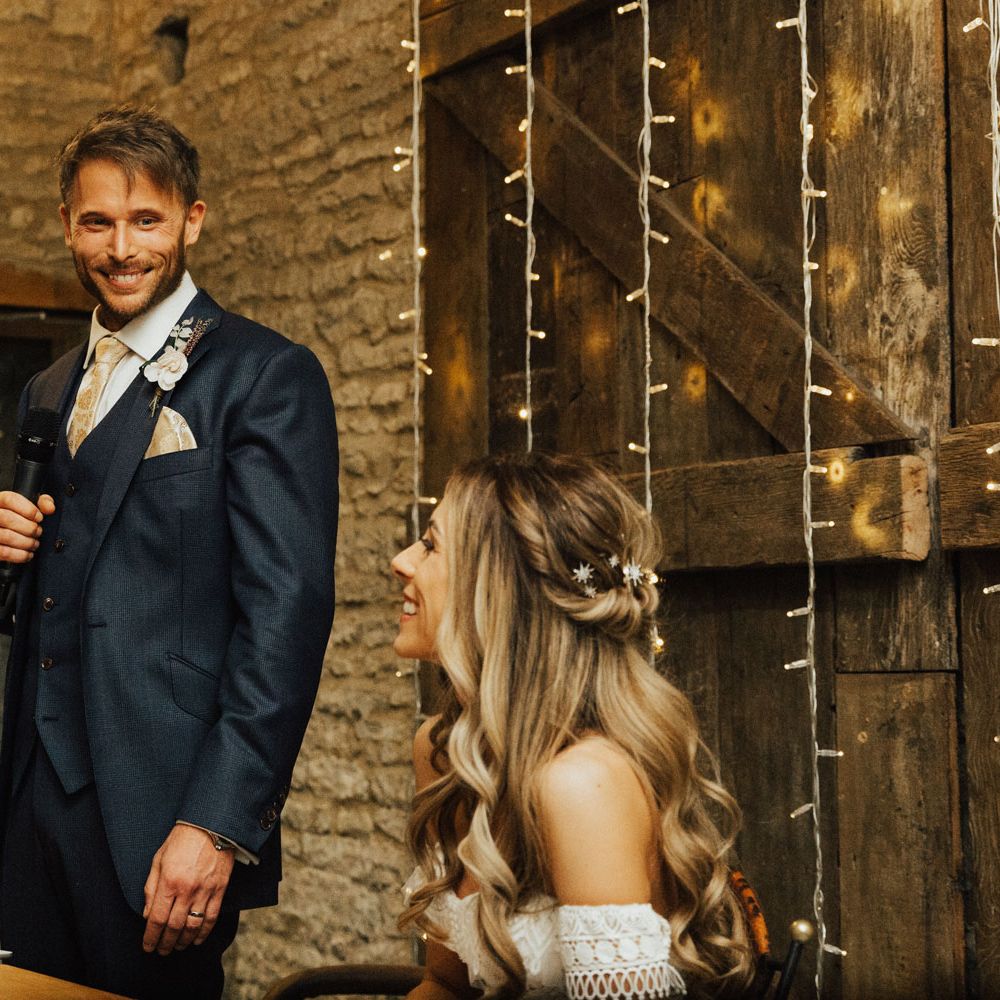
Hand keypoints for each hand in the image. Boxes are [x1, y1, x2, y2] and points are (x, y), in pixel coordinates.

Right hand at [0, 492, 53, 562]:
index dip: (28, 509)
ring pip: (6, 536)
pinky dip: (20, 555)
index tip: (39, 518)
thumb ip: (42, 502)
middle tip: (38, 532)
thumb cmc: (18, 523)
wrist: (4, 541)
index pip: (9, 499)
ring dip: (27, 542)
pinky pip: (4, 552)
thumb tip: (49, 508)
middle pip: (7, 517)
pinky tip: (27, 554)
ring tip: (34, 543)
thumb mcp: (29, 508)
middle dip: (29, 527)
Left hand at [142, 824, 234, 954]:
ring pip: (193, 926)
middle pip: (174, 927)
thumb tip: (147, 914)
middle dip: (165, 943)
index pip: (156, 919)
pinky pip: (212, 917)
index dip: (150, 937)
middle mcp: (187, 889)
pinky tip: (197, 939)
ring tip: (177, 947)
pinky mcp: (220, 889)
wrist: (212, 824)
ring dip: (183, 941)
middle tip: (161, 951)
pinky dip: (204, 932)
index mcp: (169, 882)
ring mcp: (205, 890)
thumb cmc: (182, 839)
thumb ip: (151, 888)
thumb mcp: (158, 859)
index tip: (148, 946)